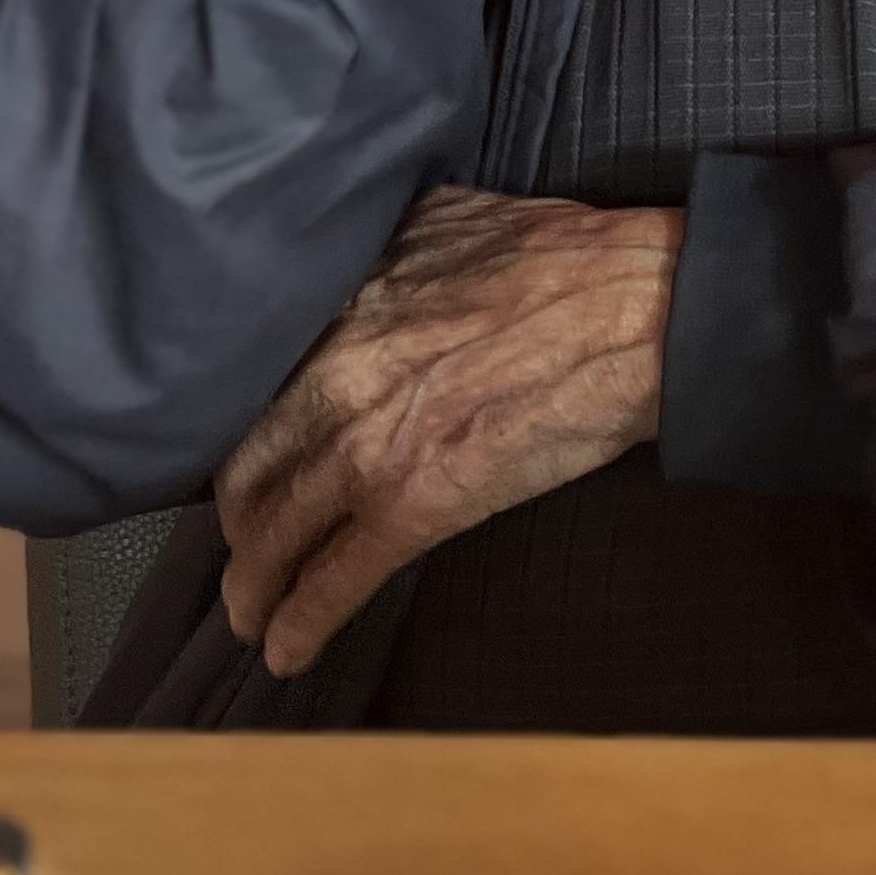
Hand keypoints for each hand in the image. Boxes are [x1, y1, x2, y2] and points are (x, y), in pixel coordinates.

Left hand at [215, 186, 683, 676]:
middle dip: (240, 529)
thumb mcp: (447, 222)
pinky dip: (300, 624)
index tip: (250, 470)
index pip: (249, 393)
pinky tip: (285, 652)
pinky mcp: (416, 505)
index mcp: (339, 308)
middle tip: (245, 555)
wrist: (635, 308)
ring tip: (251, 616)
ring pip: (275, 538)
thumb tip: (372, 266)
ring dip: (255, 588)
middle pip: (247, 476)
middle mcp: (333, 377)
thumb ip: (388, 255)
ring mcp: (368, 446)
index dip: (246, 443)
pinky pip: (334, 579)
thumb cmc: (563, 259)